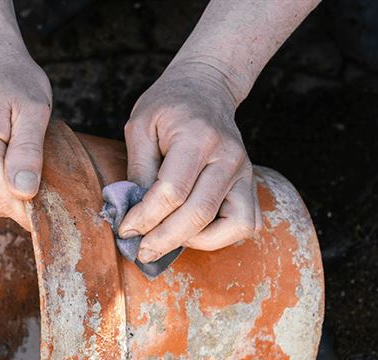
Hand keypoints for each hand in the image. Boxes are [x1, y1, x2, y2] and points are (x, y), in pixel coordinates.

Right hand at [0, 46, 51, 230]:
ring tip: (26, 171)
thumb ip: (28, 152)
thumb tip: (24, 192)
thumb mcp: (34, 110)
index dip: (32, 208)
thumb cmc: (14, 79)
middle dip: (22, 202)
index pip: (6, 197)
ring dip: (8, 196)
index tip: (54, 208)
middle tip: (46, 186)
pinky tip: (7, 167)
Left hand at [118, 62, 261, 261]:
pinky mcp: (251, 184)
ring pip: (233, 225)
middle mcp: (229, 156)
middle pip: (199, 214)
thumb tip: (132, 212)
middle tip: (142, 251)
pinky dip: (222, 236)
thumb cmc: (168, 106)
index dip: (145, 217)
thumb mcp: (140, 126)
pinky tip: (193, 231)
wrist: (207, 88)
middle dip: (165, 240)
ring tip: (170, 237)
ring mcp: (245, 172)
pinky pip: (247, 224)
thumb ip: (138, 169)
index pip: (172, 192)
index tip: (126, 229)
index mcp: (198, 137)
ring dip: (198, 241)